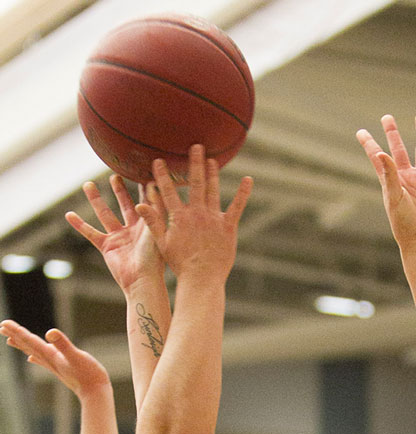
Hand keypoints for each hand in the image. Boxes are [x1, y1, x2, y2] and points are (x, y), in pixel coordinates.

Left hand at [0, 320, 109, 397]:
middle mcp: (50, 360)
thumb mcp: (77, 356)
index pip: (30, 341)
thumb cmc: (89, 375)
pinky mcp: (62, 369)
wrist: (95, 393)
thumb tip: (49, 332)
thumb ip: (63, 345)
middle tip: (2, 327)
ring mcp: (55, 366)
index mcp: (51, 355)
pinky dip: (35, 357)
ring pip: (34, 352)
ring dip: (22, 345)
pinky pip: (43, 361)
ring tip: (10, 340)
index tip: (4, 323)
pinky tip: (31, 358)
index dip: (17, 331)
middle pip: (28, 346)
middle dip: (16, 336)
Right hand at [66, 175, 163, 292]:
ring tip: (88, 184)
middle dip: (120, 190)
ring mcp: (119, 237)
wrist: (142, 281)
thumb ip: (153, 208)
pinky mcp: (107, 246)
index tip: (140, 171)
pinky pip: (90, 233)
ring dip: (96, 200)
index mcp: (148, 224)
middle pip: (124, 204)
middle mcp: (133, 228)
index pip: (145, 201)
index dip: (143, 187)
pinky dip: (79, 225)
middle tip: (115, 174)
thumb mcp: (156, 229)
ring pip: (105, 214)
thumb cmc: (155, 258)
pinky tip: (69, 214)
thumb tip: (151, 185)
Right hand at [135, 144, 252, 283]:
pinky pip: (237, 206)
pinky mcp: (229, 226)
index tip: (159, 161)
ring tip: (212, 159)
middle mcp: (197, 213)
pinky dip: (243, 193)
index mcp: (179, 217)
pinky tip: (248, 180)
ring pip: (214, 190)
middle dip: (194, 164)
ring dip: (213, 173)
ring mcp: (214, 218)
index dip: (163, 176)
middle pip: (195, 183)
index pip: (168, 191)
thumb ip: (153, 221)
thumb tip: (139, 204)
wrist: (202, 278)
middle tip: (196, 146)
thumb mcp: (162, 243)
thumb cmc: (180, 263)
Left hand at [356, 114, 415, 249]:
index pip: (377, 157)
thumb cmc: (402, 221)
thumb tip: (381, 153)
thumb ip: (389, 174)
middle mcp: (404, 177)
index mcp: (389, 180)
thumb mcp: (393, 196)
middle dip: (392, 133)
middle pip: (397, 149)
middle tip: (387, 117)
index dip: (369, 144)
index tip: (361, 132)